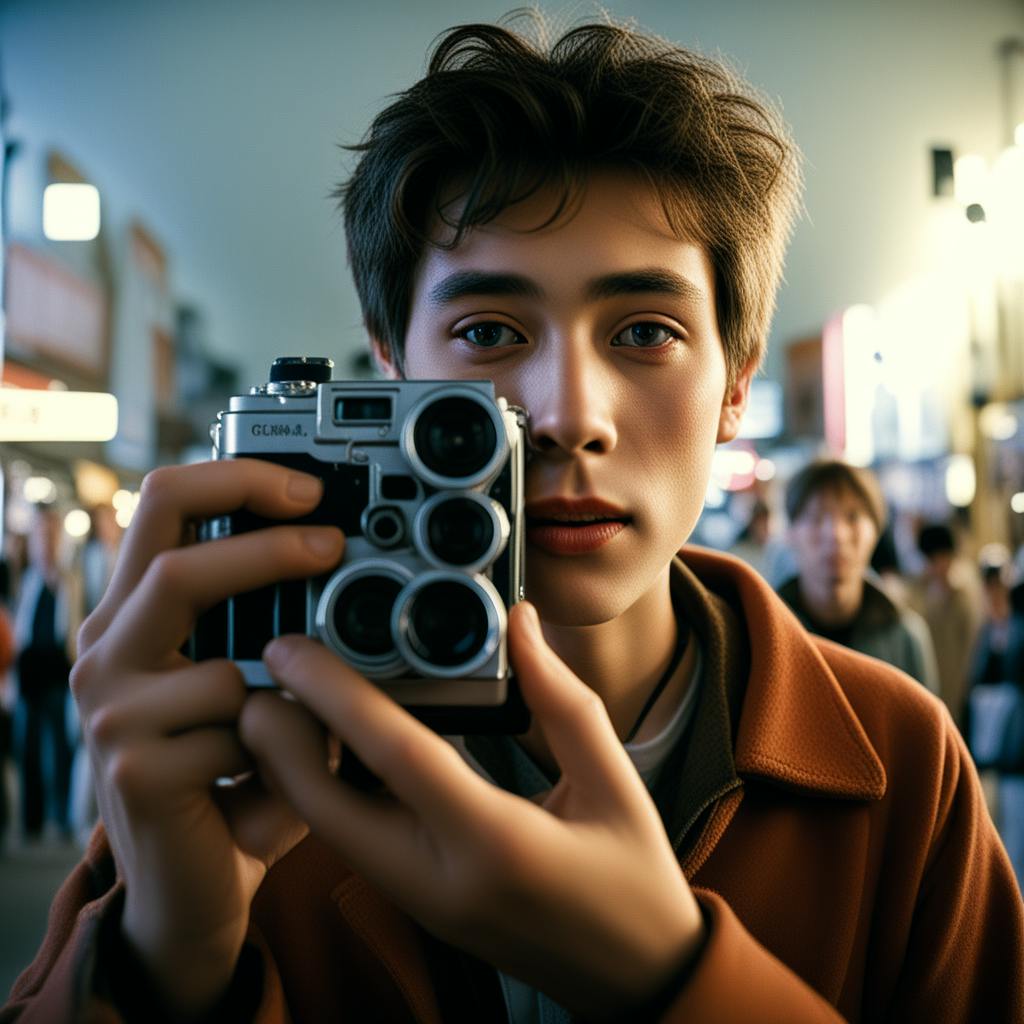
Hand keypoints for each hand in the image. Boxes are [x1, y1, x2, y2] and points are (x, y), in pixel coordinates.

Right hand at [71, 460, 344, 1019]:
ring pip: (223, 667)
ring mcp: (111, 713)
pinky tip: (264, 782)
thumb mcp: (247, 684)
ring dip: (285, 700)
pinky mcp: (133, 769)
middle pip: (177, 568)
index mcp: (135, 616)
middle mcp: (107, 653)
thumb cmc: (231, 771)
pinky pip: (239, 736)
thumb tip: (345, 557)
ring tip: (297, 732)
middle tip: (334, 548)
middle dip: (268, 551)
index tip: (311, 486)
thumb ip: (272, 626)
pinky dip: (279, 753)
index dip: (236, 480)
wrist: (192, 885)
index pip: (163, 507)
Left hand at [239, 601, 704, 1018]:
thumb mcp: (614, 780)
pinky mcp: (417, 904)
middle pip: (325, 805)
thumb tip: (519, 625)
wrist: (636, 979)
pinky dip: (329, 788)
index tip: (292, 647)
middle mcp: (440, 879)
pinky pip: (354, 839)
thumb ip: (561, 698)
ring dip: (298, 763)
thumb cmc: (634, 881)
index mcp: (496, 841)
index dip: (334, 694)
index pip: (395, 755)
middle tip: (266, 673)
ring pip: (329, 827)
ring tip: (295, 696)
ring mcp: (420, 901)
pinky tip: (338, 744)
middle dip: (279, 737)